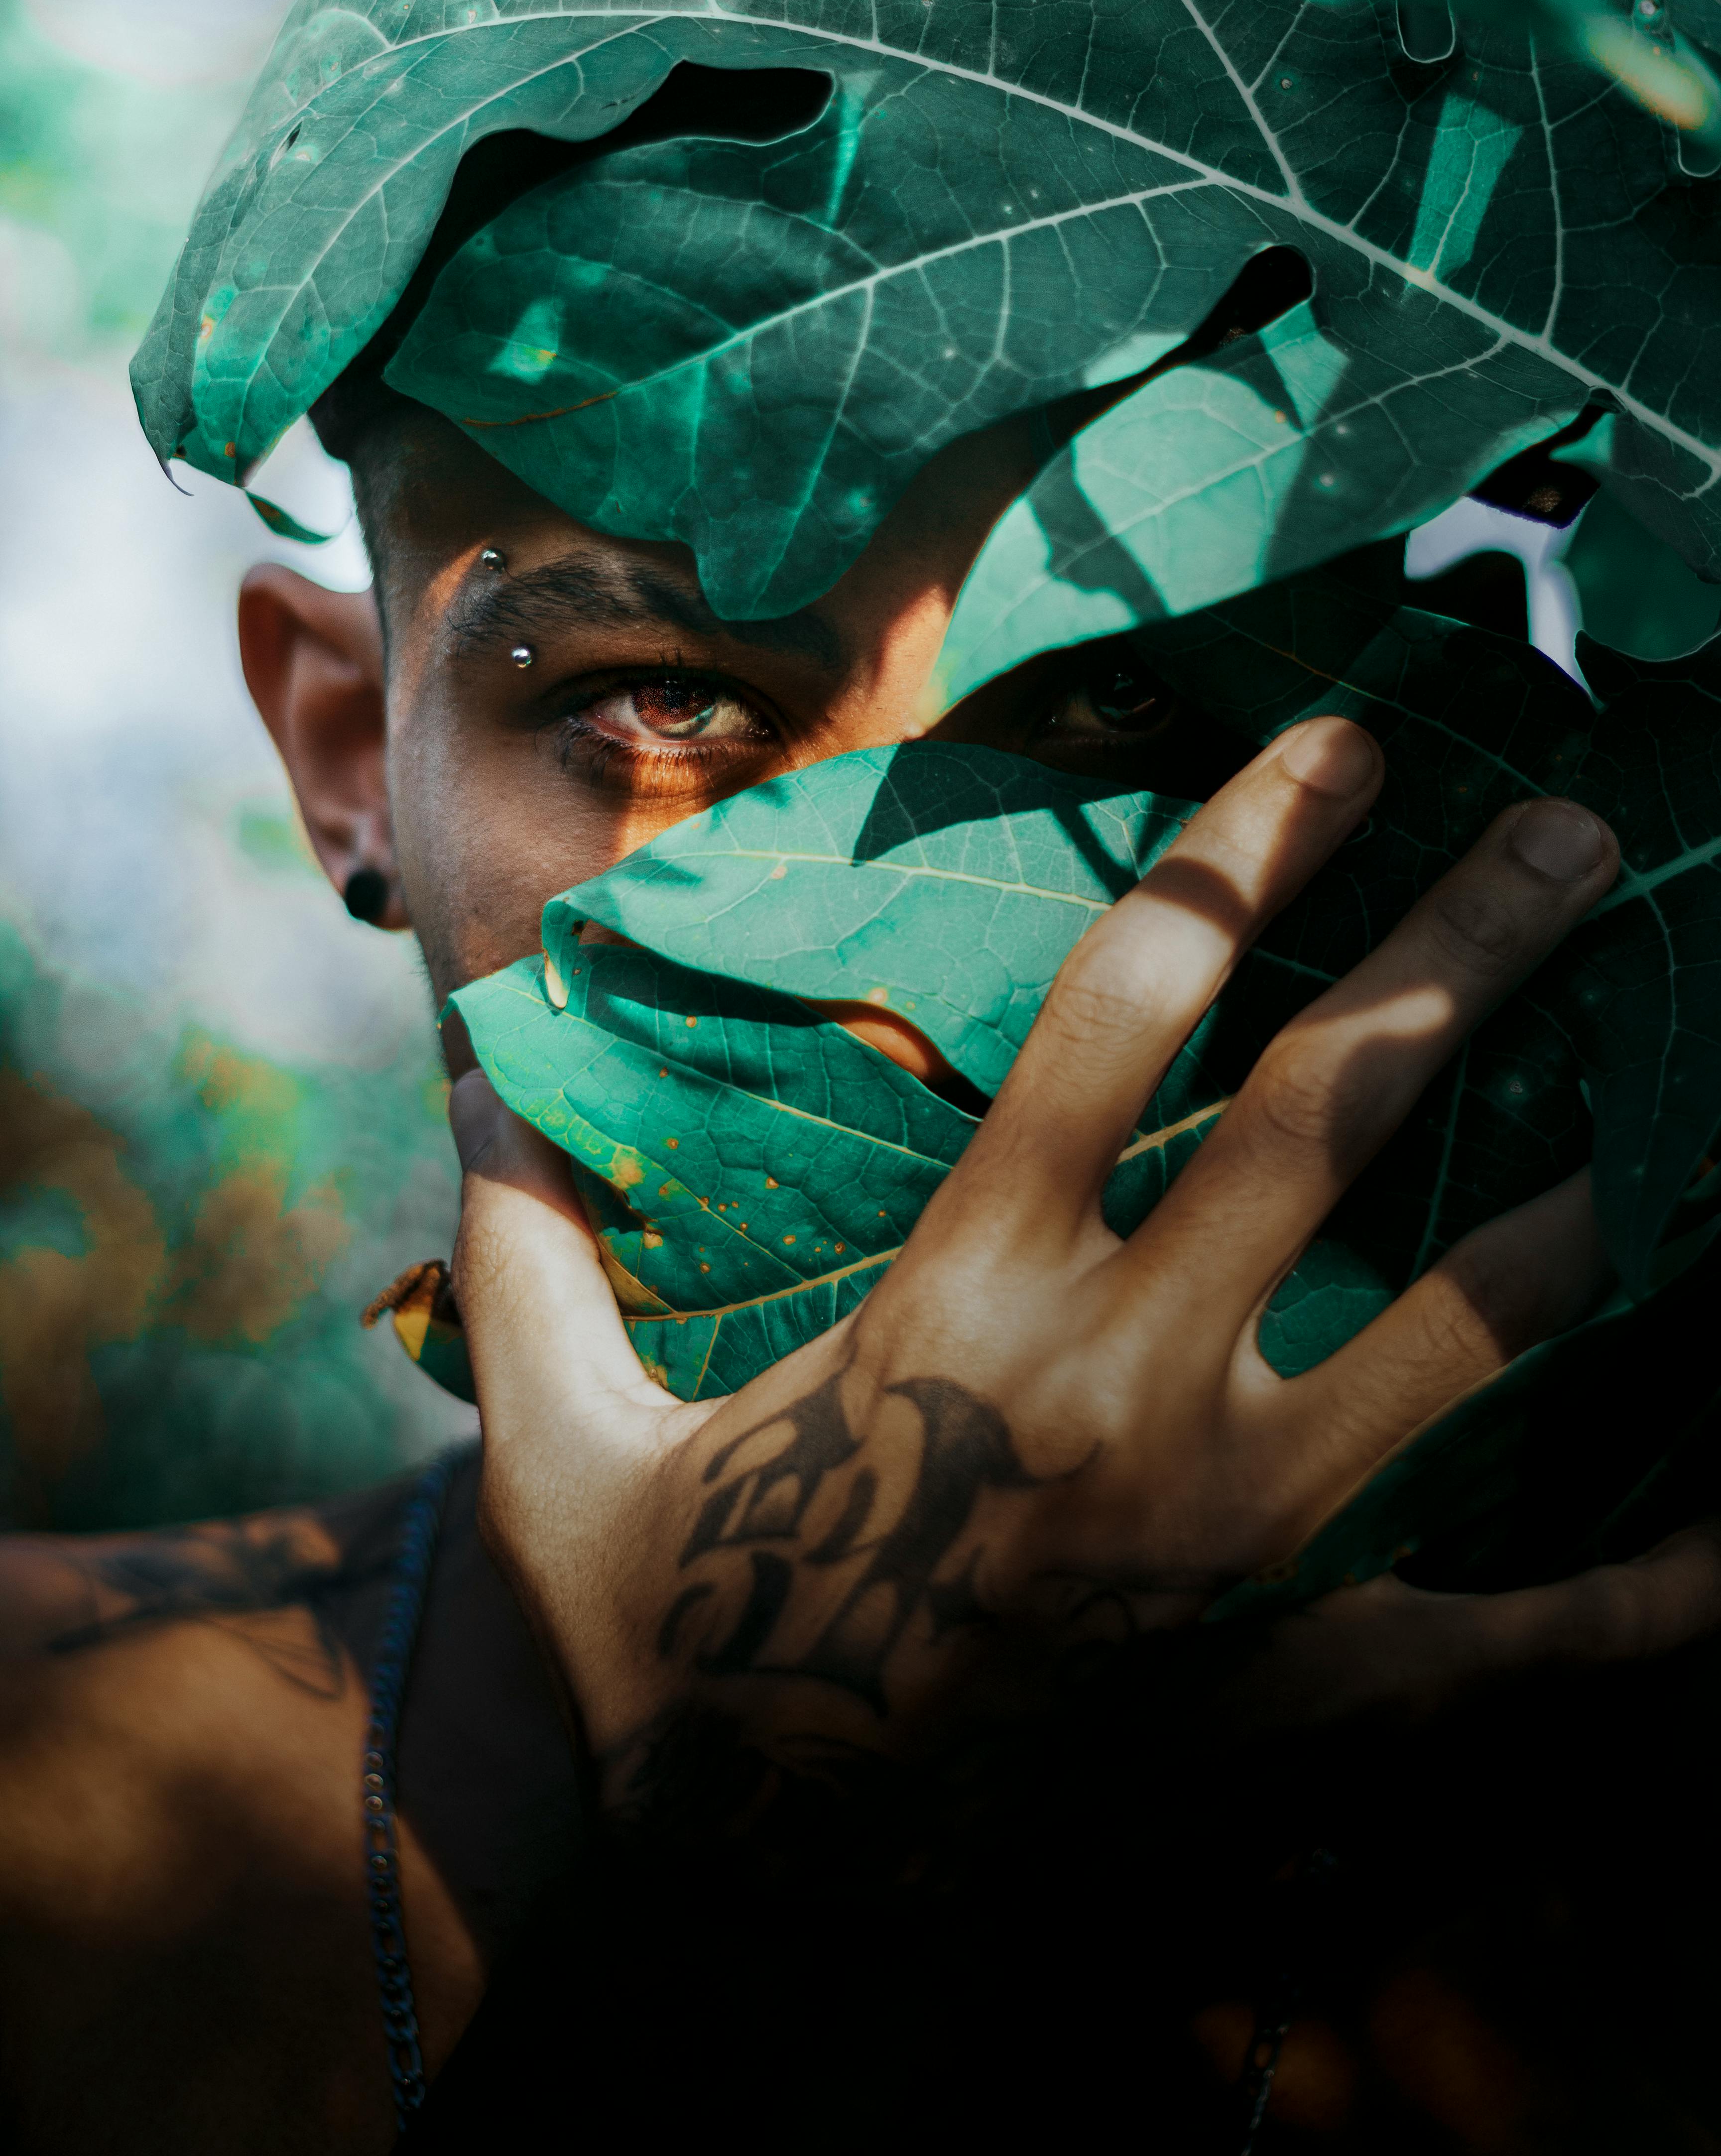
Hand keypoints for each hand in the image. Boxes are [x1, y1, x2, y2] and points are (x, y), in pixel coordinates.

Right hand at [447, 718, 1706, 1818]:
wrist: (751, 1905)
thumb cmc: (664, 1646)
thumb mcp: (552, 1446)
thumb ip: (531, 1252)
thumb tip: (468, 1086)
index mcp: (965, 1300)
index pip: (1124, 1011)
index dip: (1242, 851)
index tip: (1346, 746)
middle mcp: (1124, 1383)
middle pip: (1333, 1115)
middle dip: (1468, 951)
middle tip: (1579, 834)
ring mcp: (1238, 1537)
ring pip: (1473, 1332)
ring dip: (1585, 1206)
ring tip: (1668, 1112)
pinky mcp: (1305, 1679)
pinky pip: (1525, 1634)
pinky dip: (1659, 1584)